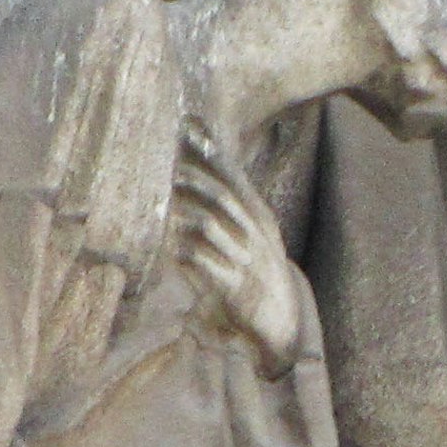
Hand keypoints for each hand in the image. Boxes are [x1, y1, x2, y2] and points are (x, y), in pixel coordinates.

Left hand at [175, 136, 305, 372]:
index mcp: (259, 218)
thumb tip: (193, 173)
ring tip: (165, 201)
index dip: (212, 154)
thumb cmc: (258, 270)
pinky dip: (185, 253)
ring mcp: (246, 260)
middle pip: (222, 197)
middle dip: (195, 178)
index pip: (234, 178)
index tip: (191, 129)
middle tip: (170, 165)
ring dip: (185, 211)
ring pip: (211, 227)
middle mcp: (254, 235)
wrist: (281, 318)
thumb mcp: (253, 234)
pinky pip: (205, 265)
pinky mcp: (234, 288)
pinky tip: (169, 248)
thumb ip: (229, 207)